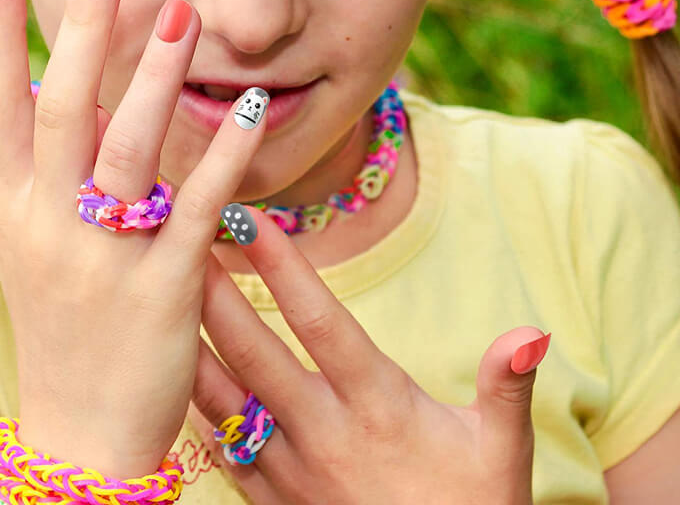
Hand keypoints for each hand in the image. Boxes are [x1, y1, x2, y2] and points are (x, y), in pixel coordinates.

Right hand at [0, 0, 267, 477]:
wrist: (80, 437)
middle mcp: (53, 223)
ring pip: (128, 148)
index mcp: (19, 210)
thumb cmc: (65, 331)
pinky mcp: (165, 286)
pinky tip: (248, 107)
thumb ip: (54, 178)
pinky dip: (223, 154)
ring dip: (152, 76)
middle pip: (63, 110)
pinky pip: (196, 206)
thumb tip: (77, 103)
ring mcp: (107, 254)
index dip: (0, 35)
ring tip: (182, 13)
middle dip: (81, 33)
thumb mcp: (40, 249)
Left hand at [188, 206, 549, 503]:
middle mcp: (324, 435)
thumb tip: (533, 331)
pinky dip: (195, 405)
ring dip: (193, 341)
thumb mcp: (502, 452)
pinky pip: (220, 448)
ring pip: (225, 399)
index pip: (322, 323)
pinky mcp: (271, 501)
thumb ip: (507, 387)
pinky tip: (172, 370)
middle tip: (181, 238)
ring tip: (163, 292)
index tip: (248, 218)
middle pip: (255, 353)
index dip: (283, 268)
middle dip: (214, 292)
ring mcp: (291, 473)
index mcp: (379, 409)